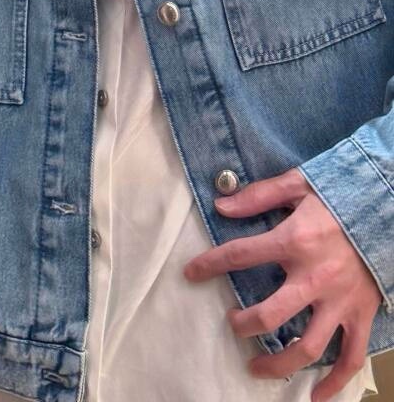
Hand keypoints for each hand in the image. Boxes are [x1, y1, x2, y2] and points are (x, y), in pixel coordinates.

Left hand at [183, 167, 379, 401]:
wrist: (388, 207)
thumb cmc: (340, 195)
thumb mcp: (297, 184)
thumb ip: (258, 195)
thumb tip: (221, 206)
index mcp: (294, 240)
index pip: (240, 255)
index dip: (210, 265)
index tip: (190, 273)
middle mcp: (314, 277)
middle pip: (270, 315)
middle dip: (243, 325)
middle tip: (232, 323)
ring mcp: (339, 301)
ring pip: (307, 347)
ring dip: (278, 363)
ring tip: (256, 367)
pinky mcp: (362, 315)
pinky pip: (350, 357)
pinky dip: (335, 383)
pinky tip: (315, 397)